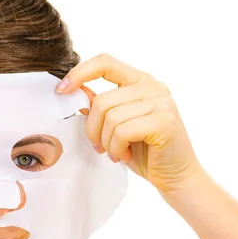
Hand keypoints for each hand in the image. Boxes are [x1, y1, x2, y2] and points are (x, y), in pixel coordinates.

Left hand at [56, 53, 203, 192]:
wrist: (176, 176)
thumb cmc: (143, 151)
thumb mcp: (115, 125)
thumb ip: (99, 106)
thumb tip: (74, 91)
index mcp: (140, 81)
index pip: (105, 62)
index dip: (80, 73)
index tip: (61, 91)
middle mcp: (153, 87)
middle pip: (101, 101)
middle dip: (93, 130)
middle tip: (100, 147)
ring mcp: (161, 102)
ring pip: (110, 117)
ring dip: (106, 142)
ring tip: (117, 152)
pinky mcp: (164, 122)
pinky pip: (121, 131)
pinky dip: (117, 148)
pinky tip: (125, 156)